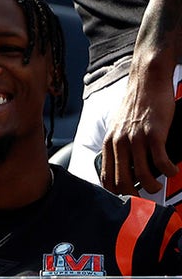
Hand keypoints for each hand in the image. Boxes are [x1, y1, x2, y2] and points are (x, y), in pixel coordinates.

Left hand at [100, 63, 178, 193]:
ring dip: (153, 187)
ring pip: (142, 175)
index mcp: (109, 143)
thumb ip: (117, 145)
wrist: (147, 81)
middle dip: (135, 195)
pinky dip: (168, 171)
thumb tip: (122, 165)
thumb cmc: (135, 104)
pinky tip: (171, 172)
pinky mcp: (154, 134)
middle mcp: (119, 143)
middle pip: (122, 181)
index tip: (126, 197)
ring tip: (160, 187)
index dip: (116, 192)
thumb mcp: (118, 127)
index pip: (106, 177)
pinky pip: (160, 161)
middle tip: (146, 196)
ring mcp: (136, 139)